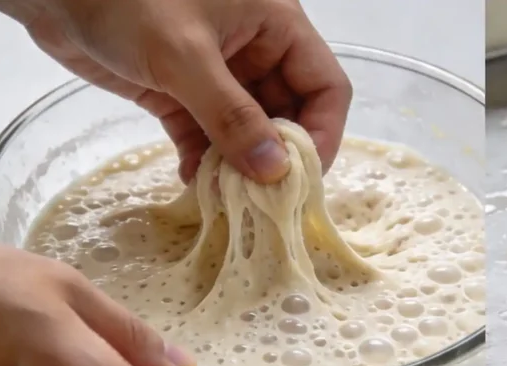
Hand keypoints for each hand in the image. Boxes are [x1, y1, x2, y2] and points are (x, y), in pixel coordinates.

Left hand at [0, 0, 350, 182]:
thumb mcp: (184, 55)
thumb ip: (232, 116)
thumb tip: (275, 173)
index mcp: (273, 24)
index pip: (325, 87)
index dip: (321, 135)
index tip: (300, 179)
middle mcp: (254, 50)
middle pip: (290, 116)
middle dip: (277, 159)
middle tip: (264, 201)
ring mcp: (218, 74)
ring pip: (249, 133)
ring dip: (240, 169)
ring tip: (229, 201)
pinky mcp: (182, 92)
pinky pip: (210, 137)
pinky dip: (206, 164)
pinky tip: (196, 186)